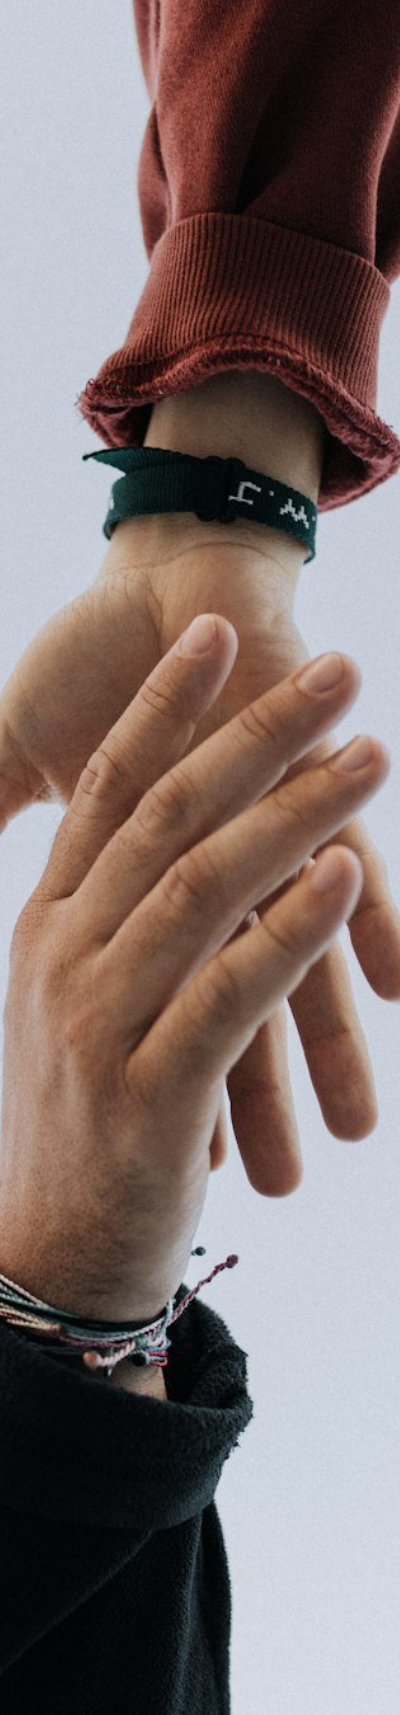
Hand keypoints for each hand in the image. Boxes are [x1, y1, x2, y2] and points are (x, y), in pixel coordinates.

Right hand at [0, 616, 389, 1317]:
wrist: (46, 1261)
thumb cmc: (76, 1121)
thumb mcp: (66, 1002)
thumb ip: (99, 915)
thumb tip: (142, 844)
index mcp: (48, 923)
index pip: (110, 788)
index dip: (168, 705)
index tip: (217, 630)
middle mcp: (67, 957)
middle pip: (168, 817)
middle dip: (256, 732)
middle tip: (338, 670)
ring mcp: (103, 1022)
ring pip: (205, 888)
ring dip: (297, 812)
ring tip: (371, 755)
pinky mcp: (153, 1091)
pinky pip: (230, 992)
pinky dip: (291, 931)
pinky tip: (347, 878)